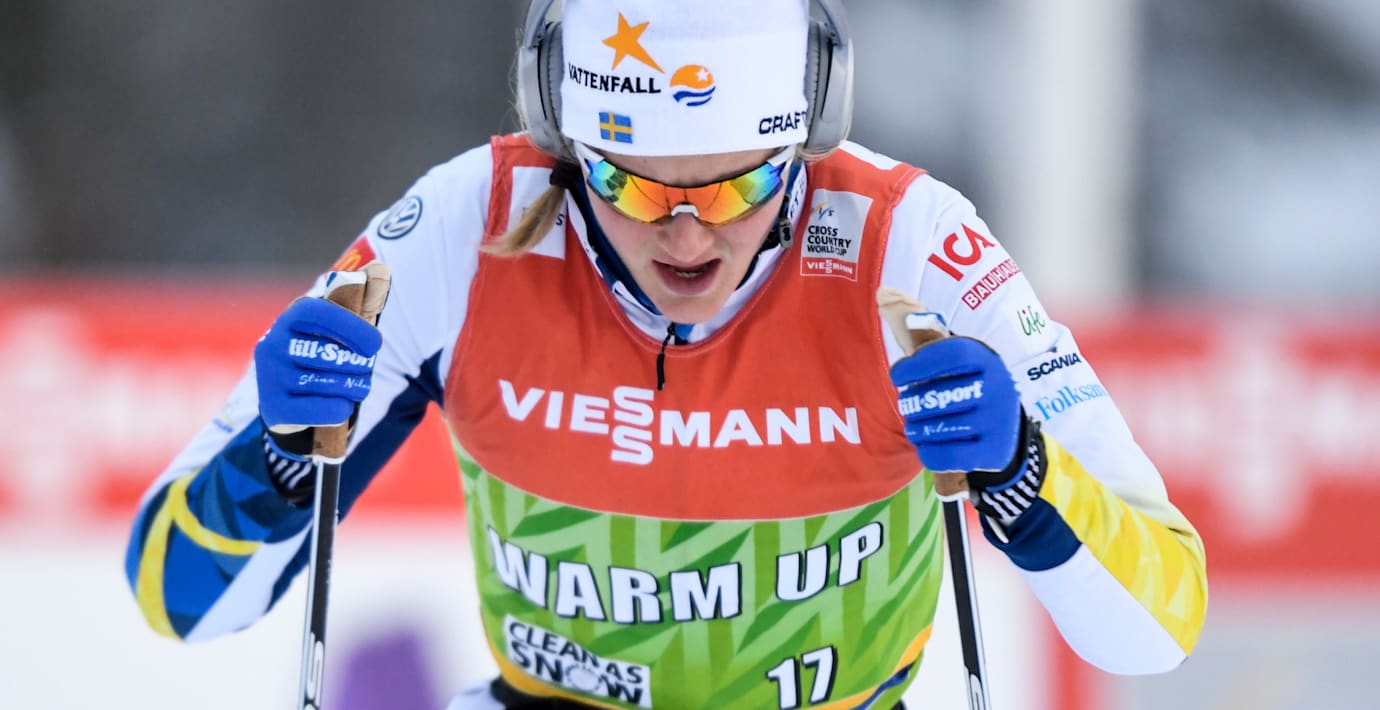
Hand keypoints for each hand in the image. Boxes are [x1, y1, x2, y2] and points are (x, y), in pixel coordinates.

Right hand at [253, 296, 381, 432]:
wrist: (291, 401)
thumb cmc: (325, 354)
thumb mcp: (343, 326)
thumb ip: (363, 297)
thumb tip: (380, 267)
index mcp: (292, 318)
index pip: (317, 311)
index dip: (350, 326)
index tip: (375, 345)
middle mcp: (272, 344)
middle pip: (329, 355)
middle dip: (359, 367)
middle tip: (365, 371)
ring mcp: (269, 377)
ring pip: (328, 384)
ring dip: (353, 388)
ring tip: (355, 387)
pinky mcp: (273, 408)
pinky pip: (321, 410)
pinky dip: (339, 409)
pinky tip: (340, 406)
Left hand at [890, 336, 1032, 494]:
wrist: (1004, 430)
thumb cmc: (968, 387)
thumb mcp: (958, 363)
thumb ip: (929, 341)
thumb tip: (894, 307)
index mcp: (987, 359)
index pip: (951, 354)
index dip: (918, 364)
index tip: (897, 375)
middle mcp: (998, 387)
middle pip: (939, 395)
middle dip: (912, 404)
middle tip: (907, 407)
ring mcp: (998, 421)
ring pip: (940, 428)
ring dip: (917, 429)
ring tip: (914, 427)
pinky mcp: (995, 452)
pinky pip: (947, 456)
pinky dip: (928, 452)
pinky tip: (926, 445)